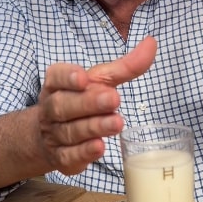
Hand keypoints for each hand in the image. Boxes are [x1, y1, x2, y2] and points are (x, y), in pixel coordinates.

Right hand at [37, 36, 156, 174]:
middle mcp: (52, 109)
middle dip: (89, 102)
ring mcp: (54, 135)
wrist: (50, 136)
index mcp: (57, 84)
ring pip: (70, 131)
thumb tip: (152, 44)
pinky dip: (84, 153)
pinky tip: (99, 147)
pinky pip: (69, 156)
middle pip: (64, 105)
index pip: (56, 76)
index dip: (68, 77)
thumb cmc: (80, 100)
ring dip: (94, 127)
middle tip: (113, 99)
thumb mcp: (100, 81)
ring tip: (117, 123)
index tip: (83, 77)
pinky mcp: (62, 158)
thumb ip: (125, 66)